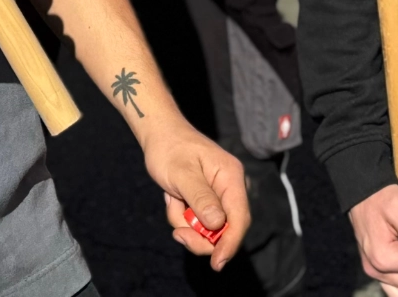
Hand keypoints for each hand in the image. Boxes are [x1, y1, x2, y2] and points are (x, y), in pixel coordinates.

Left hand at [139, 115, 249, 270]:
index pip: (239, 218)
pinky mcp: (207, 201)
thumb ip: (200, 198)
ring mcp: (219, 196)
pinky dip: (182, 217)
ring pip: (208, 229)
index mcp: (231, 177)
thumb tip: (218, 224)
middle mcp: (230, 188)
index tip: (216, 263)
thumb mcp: (181, 174)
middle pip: (225, 229)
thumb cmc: (169, 149)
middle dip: (200, 236)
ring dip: (186, 223)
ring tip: (171, 201)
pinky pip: (198, 222)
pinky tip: (172, 198)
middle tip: (178, 233)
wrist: (158, 135)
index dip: (230, 243)